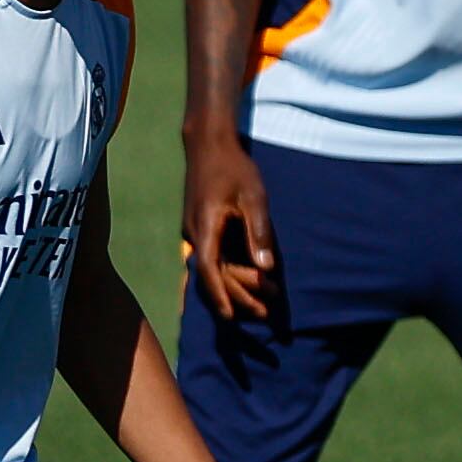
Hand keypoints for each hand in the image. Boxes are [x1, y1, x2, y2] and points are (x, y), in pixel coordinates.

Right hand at [182, 126, 280, 326]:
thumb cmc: (234, 169)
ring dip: (235, 286)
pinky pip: (212, 257)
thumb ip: (259, 233)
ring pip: (212, 268)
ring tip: (263, 304)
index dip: (220, 294)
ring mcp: (195, 231)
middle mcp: (195, 234)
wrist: (208, 145)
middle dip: (237, 297)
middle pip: (212, 275)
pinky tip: (249, 281)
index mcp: (204, 227)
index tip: (231, 316)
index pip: (209, 269)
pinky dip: (230, 272)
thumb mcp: (253, 198)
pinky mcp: (201, 228)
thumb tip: (266, 268)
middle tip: (265, 314)